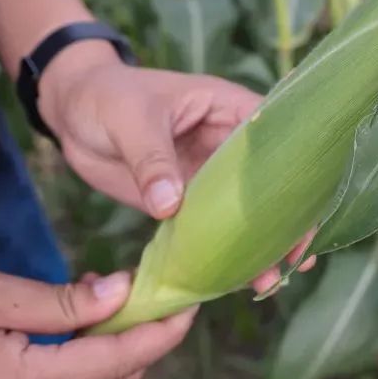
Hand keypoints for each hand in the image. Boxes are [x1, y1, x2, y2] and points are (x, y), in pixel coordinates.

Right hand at [0, 262, 192, 378]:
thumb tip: (122, 294)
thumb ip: (60, 300)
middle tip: (169, 295)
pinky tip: (92, 319)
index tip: (191, 301)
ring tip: (136, 300)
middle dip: (150, 342)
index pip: (116, 362)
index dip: (159, 332)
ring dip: (121, 350)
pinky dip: (91, 357)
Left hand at [37, 43, 314, 290]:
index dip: (297, 174)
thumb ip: (151, 160)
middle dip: (285, 222)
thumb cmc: (106, 96)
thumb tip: (171, 205)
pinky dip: (222, 254)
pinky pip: (211, 229)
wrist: (71, 112)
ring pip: (246, 213)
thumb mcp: (129, 119)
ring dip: (258, 246)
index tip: (305, 212)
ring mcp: (209, 175)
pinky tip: (233, 281)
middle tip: (295, 260)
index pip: (278, 138)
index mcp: (228, 109)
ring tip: (268, 282)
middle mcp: (228, 145)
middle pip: (271, 184)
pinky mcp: (186, 200)